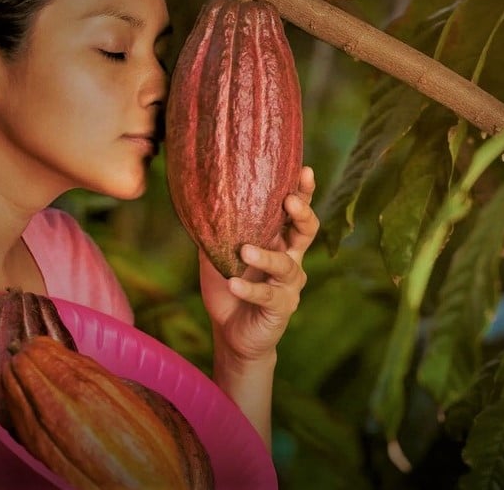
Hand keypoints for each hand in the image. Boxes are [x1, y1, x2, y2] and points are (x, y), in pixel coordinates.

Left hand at [199, 166, 318, 362]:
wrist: (231, 334)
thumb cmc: (228, 289)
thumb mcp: (216, 255)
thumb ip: (215, 231)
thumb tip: (197, 200)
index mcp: (279, 241)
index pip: (295, 212)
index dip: (303, 192)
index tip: (304, 170)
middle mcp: (291, 258)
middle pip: (307, 231)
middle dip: (302, 213)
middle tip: (289, 201)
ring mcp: (288, 284)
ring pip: (285, 265)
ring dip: (266, 255)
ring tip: (245, 250)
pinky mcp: (282, 307)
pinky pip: (267, 295)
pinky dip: (249, 288)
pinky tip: (234, 283)